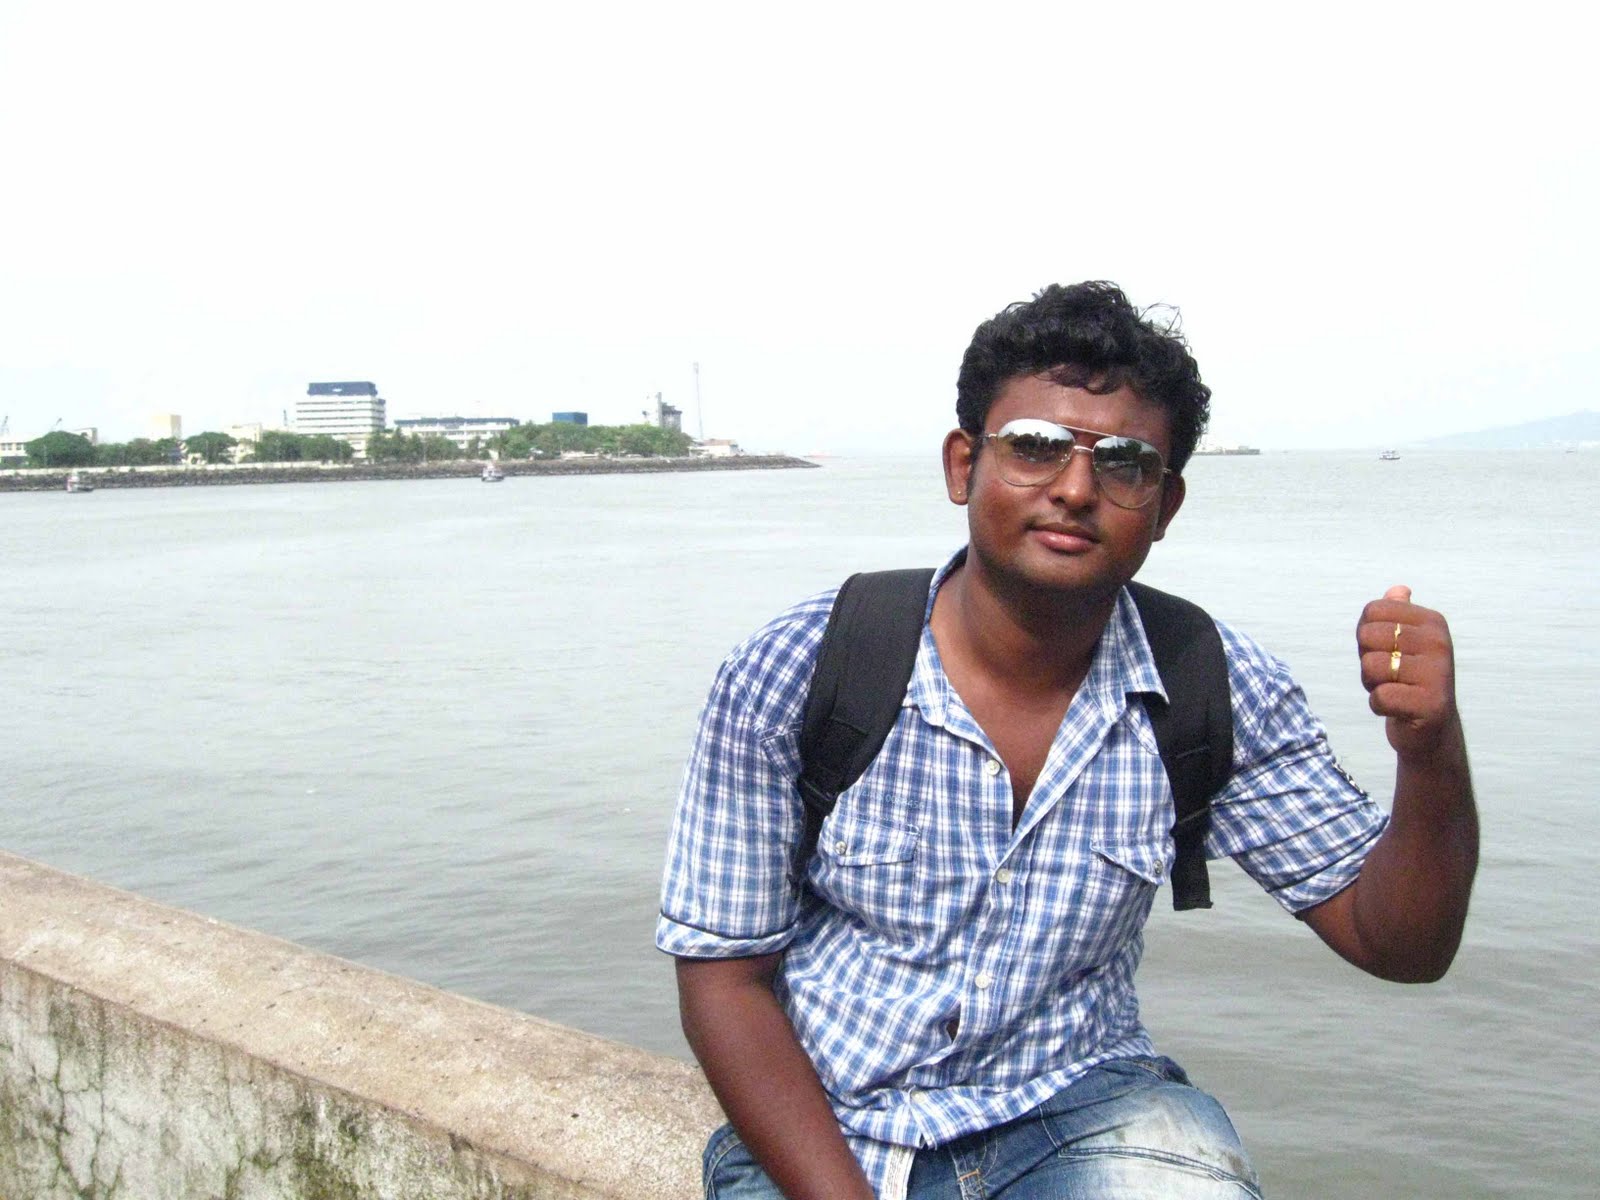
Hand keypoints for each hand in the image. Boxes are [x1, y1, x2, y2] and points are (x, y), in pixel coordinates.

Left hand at [1358, 585, 1460, 759]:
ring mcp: (1438, 674)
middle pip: (1367, 636)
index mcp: (1432, 622)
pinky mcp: (1431, 704)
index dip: (1365, 634)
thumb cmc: (1408, 680)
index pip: (1372, 611)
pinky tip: (1397, 708)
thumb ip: (1397, 614)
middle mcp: (1439, 643)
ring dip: (1372, 684)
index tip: (1385, 651)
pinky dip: (1378, 706)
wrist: (1431, 729)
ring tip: (1393, 690)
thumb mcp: (1402, 643)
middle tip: (1388, 675)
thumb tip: (1398, 590)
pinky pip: (1379, 697)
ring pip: (1370, 667)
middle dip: (1366, 660)